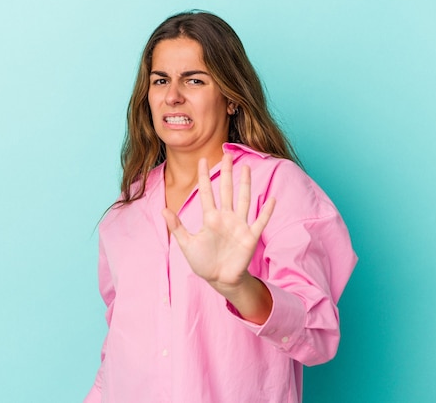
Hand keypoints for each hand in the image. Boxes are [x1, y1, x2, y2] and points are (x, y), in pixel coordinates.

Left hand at [162, 154, 275, 321]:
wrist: (220, 280)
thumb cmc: (203, 262)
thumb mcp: (186, 244)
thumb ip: (177, 227)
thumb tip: (163, 209)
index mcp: (210, 218)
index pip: (206, 192)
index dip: (204, 176)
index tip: (202, 159)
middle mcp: (226, 217)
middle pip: (226, 190)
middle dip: (226, 173)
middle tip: (226, 154)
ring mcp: (239, 225)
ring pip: (244, 200)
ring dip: (245, 185)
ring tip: (246, 168)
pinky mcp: (250, 237)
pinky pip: (260, 221)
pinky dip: (266, 211)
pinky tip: (271, 199)